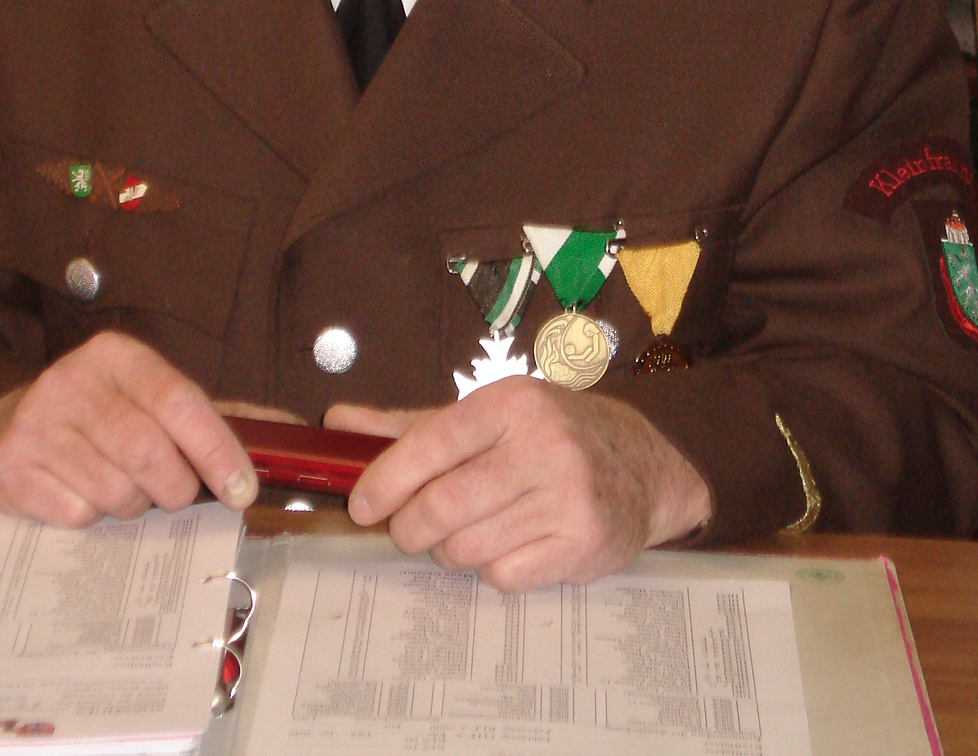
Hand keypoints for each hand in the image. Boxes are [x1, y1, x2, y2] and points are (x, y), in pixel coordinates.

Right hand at [0, 331, 258, 525]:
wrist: (11, 429)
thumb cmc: (102, 417)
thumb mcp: (151, 399)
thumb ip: (215, 416)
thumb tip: (287, 436)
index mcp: (116, 355)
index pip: (179, 401)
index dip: (217, 449)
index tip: (243, 489)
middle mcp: (71, 381)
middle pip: (149, 452)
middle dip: (177, 488)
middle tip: (176, 494)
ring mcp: (35, 424)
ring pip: (115, 490)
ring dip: (133, 505)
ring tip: (124, 488)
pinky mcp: (8, 470)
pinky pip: (76, 515)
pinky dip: (93, 518)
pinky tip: (83, 495)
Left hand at [324, 379, 711, 591]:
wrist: (640, 467)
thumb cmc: (550, 437)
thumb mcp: (488, 415)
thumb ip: (410, 425)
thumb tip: (337, 424)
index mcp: (512, 402)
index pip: (430, 443)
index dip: (385, 480)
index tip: (363, 504)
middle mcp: (543, 443)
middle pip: (442, 506)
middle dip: (409, 527)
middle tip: (406, 529)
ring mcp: (566, 496)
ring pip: (467, 547)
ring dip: (448, 550)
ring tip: (460, 534)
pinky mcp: (581, 544)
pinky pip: (502, 575)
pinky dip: (489, 569)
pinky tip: (504, 546)